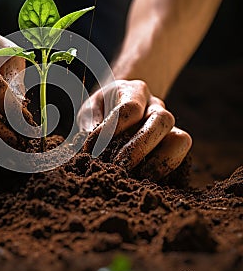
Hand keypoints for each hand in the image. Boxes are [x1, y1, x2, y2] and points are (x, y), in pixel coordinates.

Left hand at [77, 80, 191, 179]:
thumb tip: (92, 146)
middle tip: (118, 165)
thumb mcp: (91, 110)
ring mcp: (168, 125)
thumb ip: (90, 124)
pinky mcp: (174, 142)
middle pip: (161, 120)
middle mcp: (155, 105)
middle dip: (140, 147)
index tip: (93, 147)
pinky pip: (179, 155)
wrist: (117, 105)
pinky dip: (165, 169)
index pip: (130, 108)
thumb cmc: (102, 109)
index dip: (113, 129)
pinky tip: (145, 179)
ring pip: (179, 138)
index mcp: (134, 91)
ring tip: (137, 176)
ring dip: (159, 161)